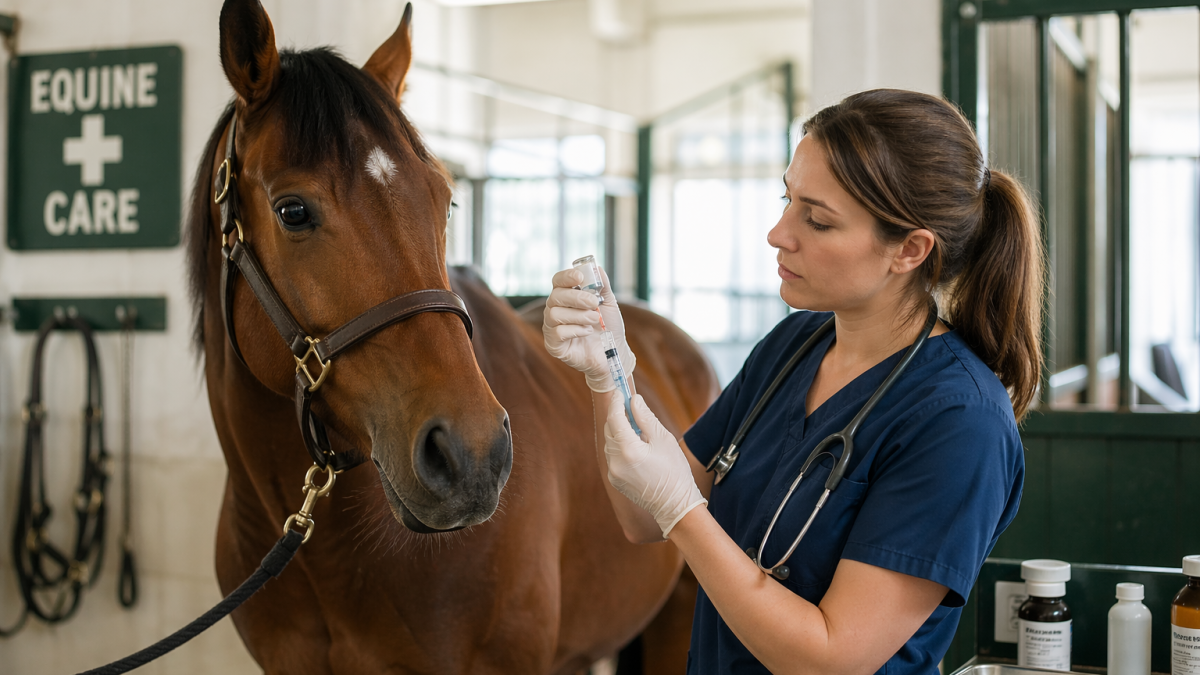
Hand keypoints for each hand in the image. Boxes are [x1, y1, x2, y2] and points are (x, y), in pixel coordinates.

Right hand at [543, 266, 636, 392]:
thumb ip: (602, 286)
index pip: (558, 281)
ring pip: (555, 314)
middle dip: (576, 297)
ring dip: (578, 315)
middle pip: (555, 296)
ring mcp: (552, 327)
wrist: (612, 353)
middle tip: (594, 303)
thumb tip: (597, 268)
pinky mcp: (553, 345)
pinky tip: (587, 332)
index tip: (580, 277)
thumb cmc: (608, 327)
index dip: (566, 276)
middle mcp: (555, 309)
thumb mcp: (609, 304)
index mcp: (566, 296)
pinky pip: (557, 332)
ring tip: (594, 320)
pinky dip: (575, 330)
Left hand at [604, 394, 706, 538]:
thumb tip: (634, 400)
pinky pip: (613, 457)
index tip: (621, 391)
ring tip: (638, 430)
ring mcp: (613, 473)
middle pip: (610, 430)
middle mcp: (615, 462)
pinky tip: (636, 447)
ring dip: (619, 432)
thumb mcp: (664, 439)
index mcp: (629, 450)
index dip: (617, 402)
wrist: (675, 506)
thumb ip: (646, 418)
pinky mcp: (614, 481)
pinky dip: (620, 447)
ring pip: (610, 443)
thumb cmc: (675, 471)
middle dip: (618, 416)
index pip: (615, 418)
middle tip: (630, 406)